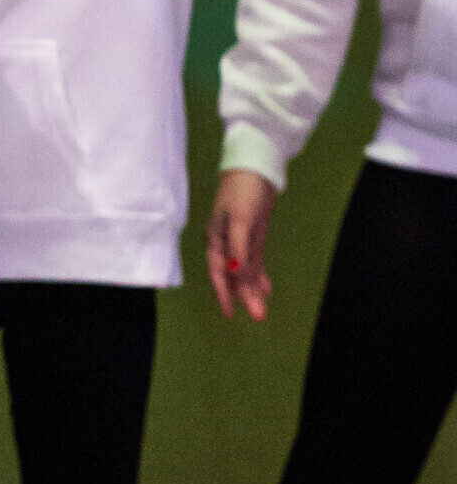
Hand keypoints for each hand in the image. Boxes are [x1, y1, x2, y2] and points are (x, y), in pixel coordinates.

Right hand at [206, 170, 277, 321]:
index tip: (231, 313)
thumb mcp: (240, 219)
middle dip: (244, 295)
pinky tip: (265, 287)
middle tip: (258, 315)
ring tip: (261, 307)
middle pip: (234, 274)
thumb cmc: (242, 190)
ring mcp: (241, 239)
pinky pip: (254, 260)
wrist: (254, 168)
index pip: (220, 271)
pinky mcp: (253, 235)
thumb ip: (238, 247)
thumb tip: (236, 272)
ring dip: (252, 288)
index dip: (224, 293)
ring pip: (245, 270)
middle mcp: (227, 242)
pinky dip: (258, 274)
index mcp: (217, 238)